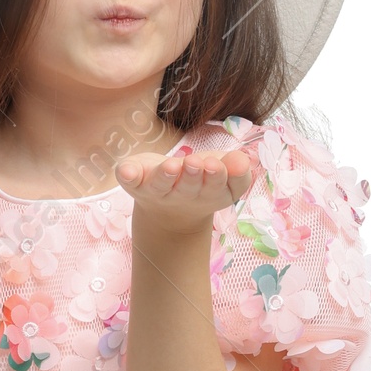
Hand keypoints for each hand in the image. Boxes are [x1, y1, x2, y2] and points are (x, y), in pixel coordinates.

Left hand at [115, 143, 254, 239]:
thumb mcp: (225, 173)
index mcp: (210, 192)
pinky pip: (131, 181)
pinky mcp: (136, 184)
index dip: (218, 176)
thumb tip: (244, 159)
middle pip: (190, 187)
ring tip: (171, 166)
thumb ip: (237, 168)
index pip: (219, 187)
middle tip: (195, 163)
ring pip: (162, 185)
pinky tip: (125, 171)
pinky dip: (128, 175)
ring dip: (166, 176)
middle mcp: (184, 195)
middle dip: (193, 175)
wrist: (169, 211)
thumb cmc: (202, 182)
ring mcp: (158, 191)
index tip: (217, 165)